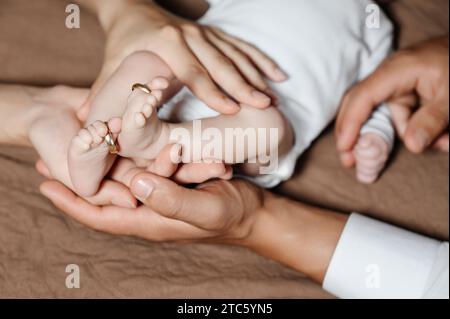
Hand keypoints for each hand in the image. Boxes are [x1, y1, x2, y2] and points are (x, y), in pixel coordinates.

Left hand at [37, 143, 231, 207]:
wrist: (254, 212)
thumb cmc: (232, 215)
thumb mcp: (206, 210)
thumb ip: (173, 202)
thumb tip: (136, 184)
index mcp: (151, 221)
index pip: (101, 216)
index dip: (72, 203)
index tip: (45, 185)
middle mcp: (149, 208)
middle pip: (104, 196)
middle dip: (77, 180)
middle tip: (49, 160)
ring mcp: (159, 193)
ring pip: (121, 180)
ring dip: (98, 165)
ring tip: (76, 145)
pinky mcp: (171, 180)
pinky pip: (143, 168)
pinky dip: (127, 155)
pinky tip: (116, 140)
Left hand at [91, 1, 285, 113]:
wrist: (134, 10)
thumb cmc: (124, 43)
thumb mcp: (112, 67)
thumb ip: (105, 94)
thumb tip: (91, 125)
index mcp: (167, 45)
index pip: (193, 72)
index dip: (212, 92)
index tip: (232, 110)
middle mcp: (190, 36)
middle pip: (221, 63)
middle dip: (244, 85)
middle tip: (264, 105)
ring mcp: (206, 33)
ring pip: (237, 54)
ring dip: (257, 75)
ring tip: (275, 96)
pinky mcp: (215, 34)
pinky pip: (243, 46)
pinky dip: (262, 61)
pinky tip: (279, 75)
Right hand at [336, 37, 448, 166]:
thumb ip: (433, 120)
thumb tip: (412, 146)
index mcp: (396, 70)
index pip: (363, 97)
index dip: (349, 123)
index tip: (344, 148)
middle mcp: (389, 76)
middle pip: (358, 105)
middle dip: (352, 133)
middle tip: (349, 161)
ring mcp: (397, 84)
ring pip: (386, 116)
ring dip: (408, 134)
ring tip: (445, 141)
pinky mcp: (407, 92)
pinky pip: (402, 116)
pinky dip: (416, 129)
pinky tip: (443, 135)